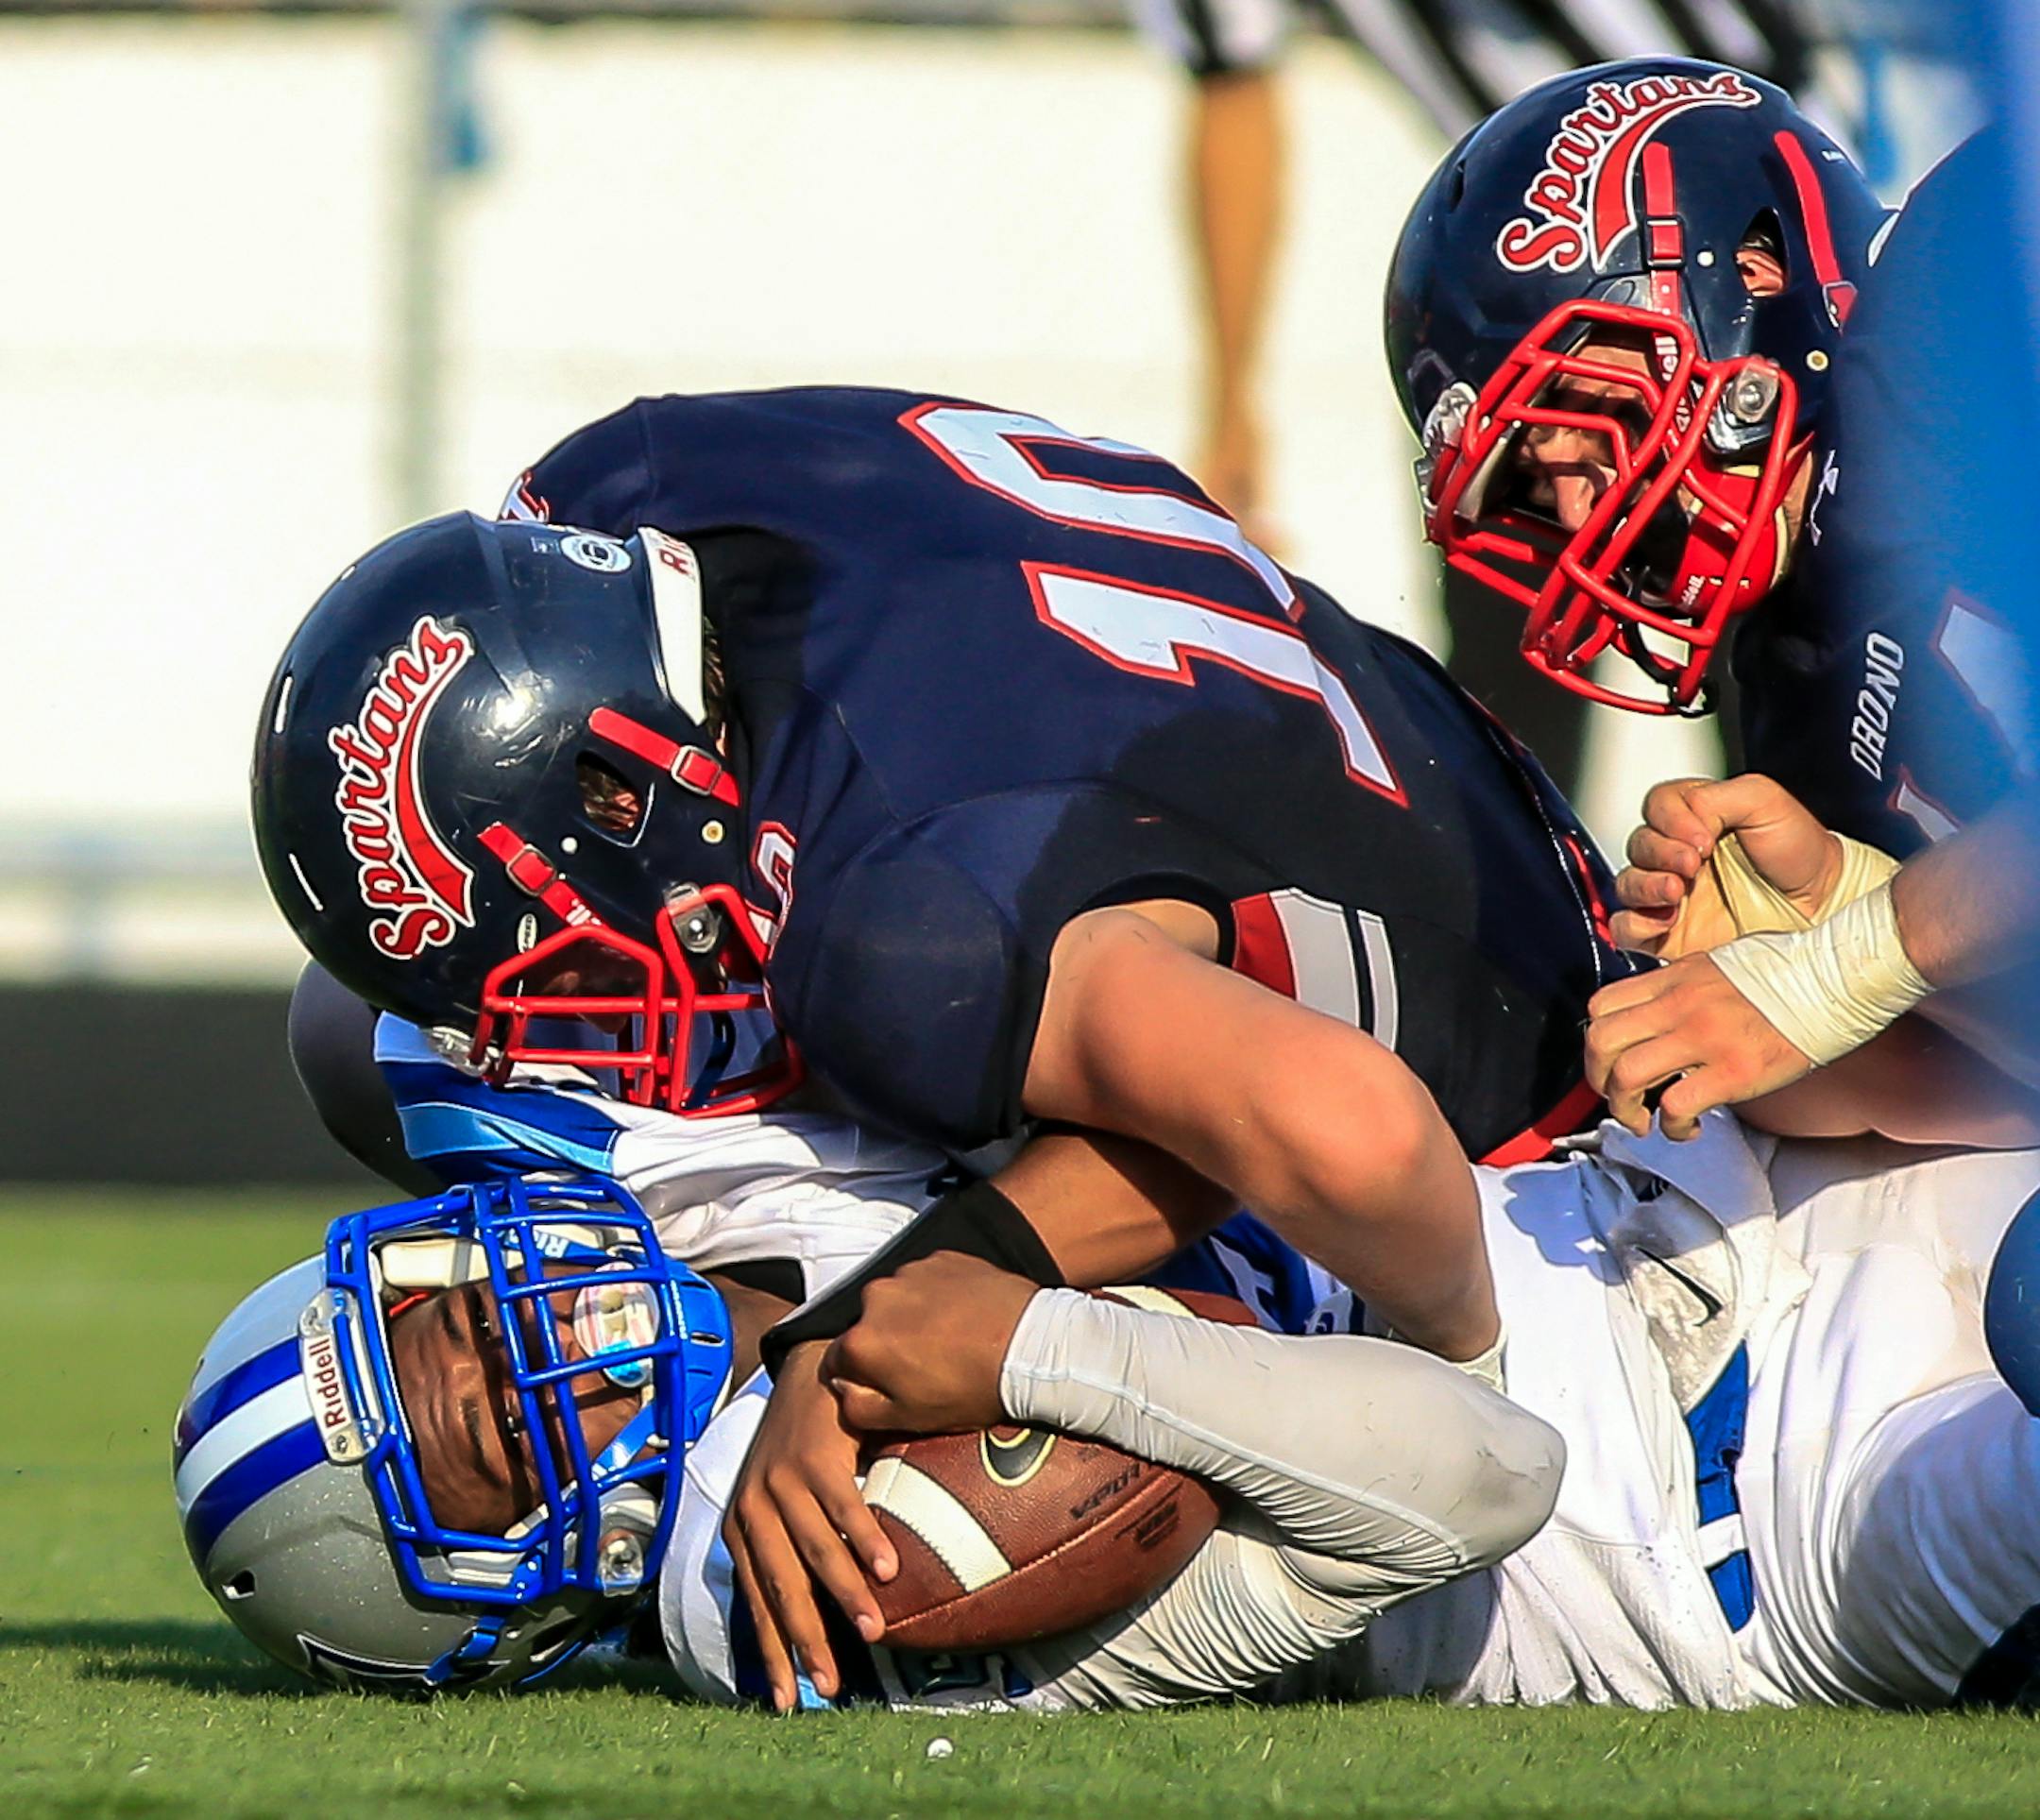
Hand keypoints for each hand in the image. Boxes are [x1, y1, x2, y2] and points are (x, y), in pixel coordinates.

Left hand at [721, 1340, 896, 1710]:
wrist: (807, 1371)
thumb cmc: (801, 1446)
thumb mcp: (779, 1499)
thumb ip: (788, 1547)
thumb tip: (812, 1611)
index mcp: (741, 1528)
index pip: (755, 1603)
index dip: (771, 1651)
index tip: (787, 1700)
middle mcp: (753, 1509)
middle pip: (781, 1587)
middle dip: (805, 1640)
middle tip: (829, 1686)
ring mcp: (782, 1482)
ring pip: (815, 1551)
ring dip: (844, 1594)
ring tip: (871, 1631)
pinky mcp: (814, 1457)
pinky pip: (843, 1507)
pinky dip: (865, 1540)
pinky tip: (887, 1568)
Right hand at [824, 1254, 1036, 1433]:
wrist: (1031, 1346)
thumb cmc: (972, 1387)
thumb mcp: (909, 1418)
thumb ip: (859, 1406)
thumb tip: (843, 1388)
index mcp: (861, 1342)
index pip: (838, 1362)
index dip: (862, 1378)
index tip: (889, 1385)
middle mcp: (876, 1299)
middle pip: (867, 1326)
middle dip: (887, 1344)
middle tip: (925, 1364)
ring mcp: (910, 1273)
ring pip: (897, 1301)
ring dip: (911, 1318)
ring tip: (949, 1340)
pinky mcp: (941, 1258)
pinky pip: (926, 1280)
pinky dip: (938, 1296)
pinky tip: (962, 1318)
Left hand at [1585, 954, 1813, 1139]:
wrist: (1838, 978)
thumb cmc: (1788, 972)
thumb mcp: (1717, 964)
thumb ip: (1681, 986)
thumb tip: (1656, 1012)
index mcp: (1674, 978)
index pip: (1601, 1006)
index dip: (1596, 1041)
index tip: (1611, 1061)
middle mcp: (1679, 1004)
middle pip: (1600, 1042)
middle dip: (1598, 1079)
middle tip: (1619, 1098)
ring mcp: (1705, 1036)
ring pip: (1627, 1076)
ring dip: (1625, 1109)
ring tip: (1644, 1120)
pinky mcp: (1734, 1070)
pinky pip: (1676, 1105)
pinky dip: (1672, 1127)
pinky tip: (1688, 1127)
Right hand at [1612, 774, 1841, 956]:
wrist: (1821, 905)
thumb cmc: (1800, 853)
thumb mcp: (1765, 800)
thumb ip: (1715, 797)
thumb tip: (1685, 818)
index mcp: (1696, 818)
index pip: (1657, 806)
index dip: (1671, 819)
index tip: (1703, 836)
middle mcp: (1678, 855)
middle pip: (1638, 844)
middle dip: (1661, 852)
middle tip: (1694, 863)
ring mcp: (1670, 895)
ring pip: (1627, 884)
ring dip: (1646, 885)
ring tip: (1677, 891)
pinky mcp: (1667, 933)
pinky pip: (1625, 928)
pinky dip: (1635, 923)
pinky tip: (1664, 920)